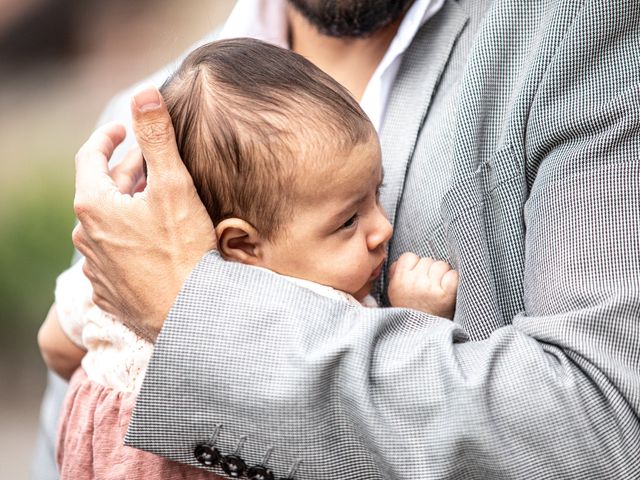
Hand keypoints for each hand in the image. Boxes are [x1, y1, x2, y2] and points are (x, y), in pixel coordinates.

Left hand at [72, 86, 215, 340]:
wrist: (189, 317)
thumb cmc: (183, 251)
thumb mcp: (173, 186)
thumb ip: (157, 137)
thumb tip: (144, 94)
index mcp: (93, 206)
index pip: (89, 157)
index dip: (107, 137)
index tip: (123, 128)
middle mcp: (86, 237)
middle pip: (102, 192)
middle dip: (127, 173)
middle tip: (153, 163)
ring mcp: (97, 268)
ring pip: (110, 225)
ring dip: (129, 208)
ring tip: (156, 203)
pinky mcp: (110, 293)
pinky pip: (117, 255)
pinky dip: (132, 240)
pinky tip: (155, 243)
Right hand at [387, 253, 458, 318]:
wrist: (420, 332)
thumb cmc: (408, 309)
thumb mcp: (393, 291)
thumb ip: (395, 272)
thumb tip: (403, 259)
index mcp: (399, 280)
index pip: (409, 256)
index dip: (414, 264)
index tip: (416, 275)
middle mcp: (414, 282)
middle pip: (427, 260)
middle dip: (429, 270)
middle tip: (427, 285)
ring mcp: (430, 288)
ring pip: (441, 265)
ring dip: (442, 274)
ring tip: (437, 288)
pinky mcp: (446, 295)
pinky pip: (453, 275)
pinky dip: (453, 280)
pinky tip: (447, 289)